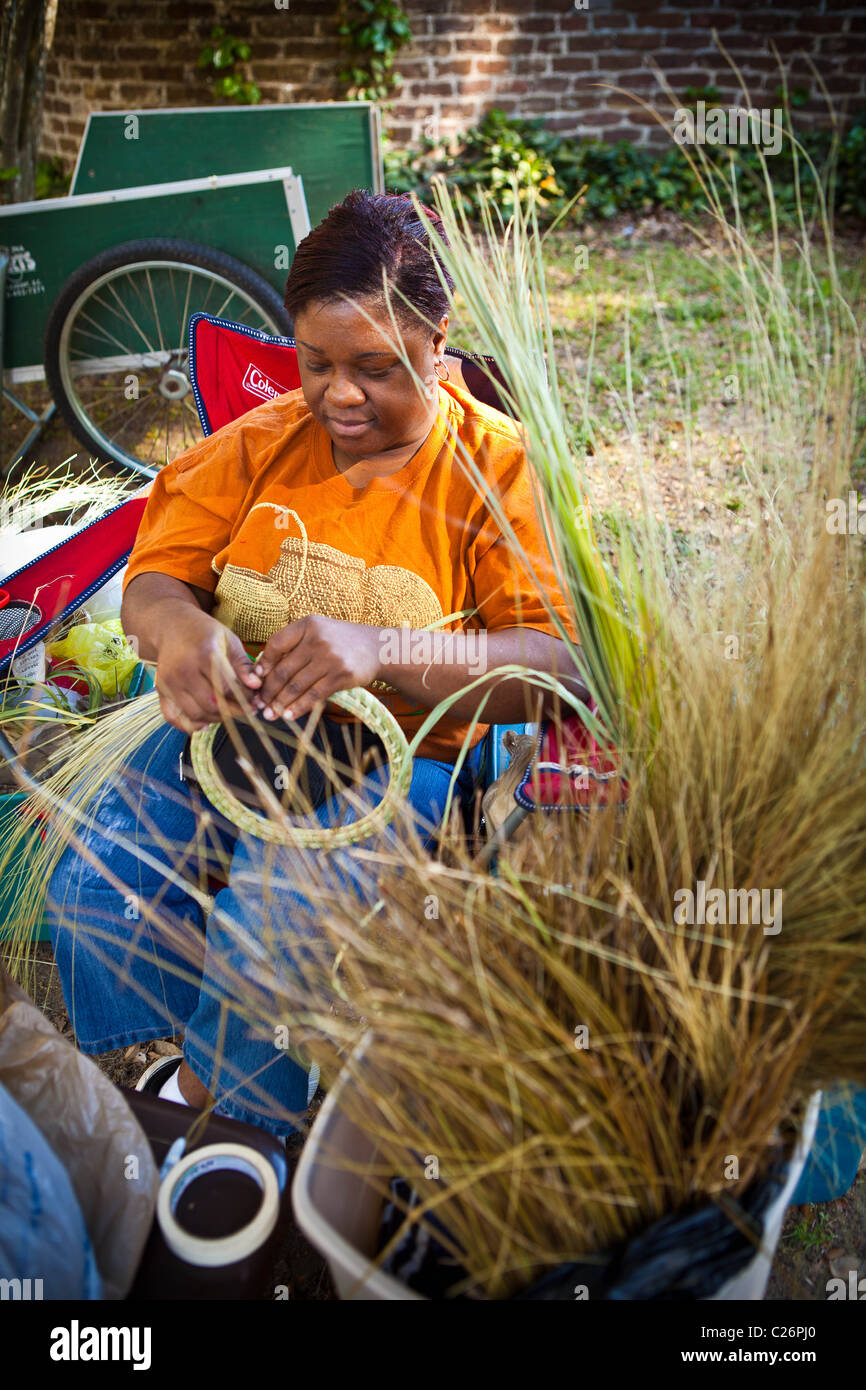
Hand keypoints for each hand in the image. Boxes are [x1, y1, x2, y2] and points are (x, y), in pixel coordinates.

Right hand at [154, 608, 261, 732]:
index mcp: (204, 654)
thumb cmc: (204, 633)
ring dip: (216, 719)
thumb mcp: (229, 640)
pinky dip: (189, 725)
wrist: (171, 626)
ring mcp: (169, 682)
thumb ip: (243, 664)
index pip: (227, 688)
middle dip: (233, 712)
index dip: (245, 698)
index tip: (255, 700)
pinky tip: (205, 723)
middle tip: (246, 710)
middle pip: (212, 704)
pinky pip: (173, 718)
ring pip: (196, 714)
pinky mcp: (161, 690)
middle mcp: (183, 670)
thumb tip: (256, 686)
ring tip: (229, 712)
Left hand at [253, 616, 380, 722]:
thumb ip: (293, 645)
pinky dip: (299, 707)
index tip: (255, 680)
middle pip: (284, 669)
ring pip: (297, 685)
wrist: (378, 648)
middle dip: (268, 691)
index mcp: (308, 625)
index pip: (276, 644)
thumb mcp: (318, 632)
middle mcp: (318, 639)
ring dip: (280, 703)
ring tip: (270, 714)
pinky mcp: (341, 676)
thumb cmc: (340, 642)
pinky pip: (314, 695)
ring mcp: (330, 658)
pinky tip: (289, 715)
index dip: (263, 664)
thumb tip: (262, 671)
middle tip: (258, 705)